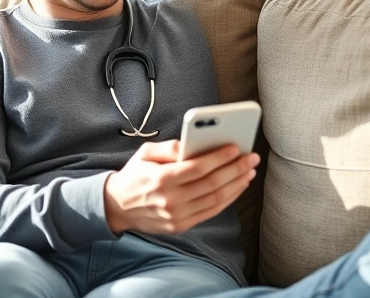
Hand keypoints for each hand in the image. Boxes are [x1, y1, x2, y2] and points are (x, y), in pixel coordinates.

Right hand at [103, 140, 259, 234]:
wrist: (118, 206)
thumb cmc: (135, 175)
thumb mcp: (145, 153)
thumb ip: (168, 148)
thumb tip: (191, 143)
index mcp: (160, 178)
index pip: (197, 168)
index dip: (219, 158)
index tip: (235, 148)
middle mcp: (170, 199)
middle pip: (211, 184)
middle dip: (235, 169)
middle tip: (251, 158)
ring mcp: (176, 215)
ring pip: (215, 200)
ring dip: (236, 185)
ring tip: (249, 171)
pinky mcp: (181, 225)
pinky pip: (211, 212)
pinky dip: (228, 199)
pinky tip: (237, 187)